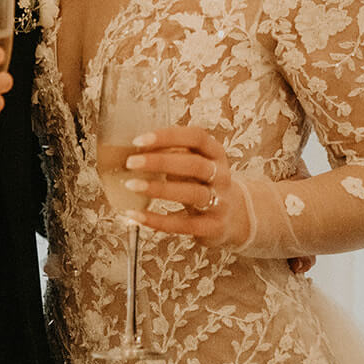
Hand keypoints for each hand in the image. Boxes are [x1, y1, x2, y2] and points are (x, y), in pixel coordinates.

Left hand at [120, 126, 248, 248]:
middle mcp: (221, 175)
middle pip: (194, 164)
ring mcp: (221, 202)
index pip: (196, 137)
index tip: (139, 141)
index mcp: (215, 153)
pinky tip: (136, 215)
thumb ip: (172, 154)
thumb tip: (134, 151)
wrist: (233, 217)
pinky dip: (158, 220)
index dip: (168, 136)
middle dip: (160, 162)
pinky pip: (185, 225)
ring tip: (131, 185)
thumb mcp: (193, 162)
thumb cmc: (201, 182)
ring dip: (159, 189)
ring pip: (192, 193)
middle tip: (130, 162)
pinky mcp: (214, 227)